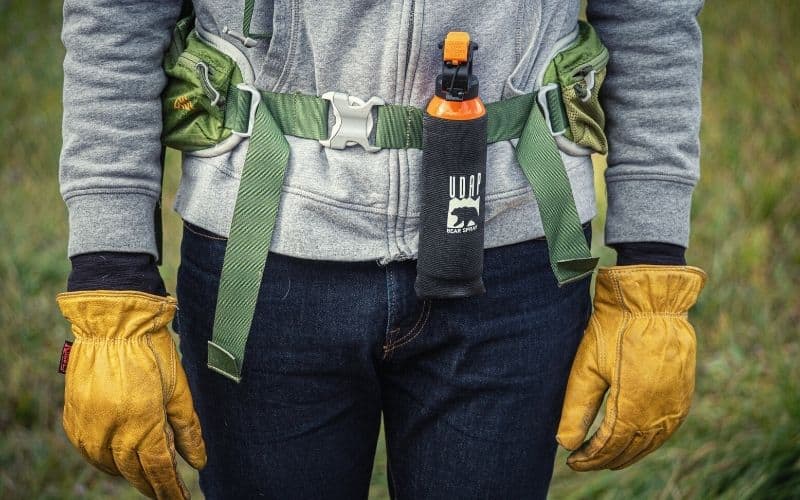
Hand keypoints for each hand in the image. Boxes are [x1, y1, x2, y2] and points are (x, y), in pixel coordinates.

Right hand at [57, 291, 205, 497]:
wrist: (113, 325)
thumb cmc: (152, 353)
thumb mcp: (179, 390)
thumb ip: (188, 429)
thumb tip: (198, 461)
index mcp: (143, 425)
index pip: (159, 471)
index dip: (171, 490)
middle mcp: (112, 433)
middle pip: (134, 473)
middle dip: (153, 485)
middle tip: (167, 491)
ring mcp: (89, 428)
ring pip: (110, 466)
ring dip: (129, 473)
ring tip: (147, 474)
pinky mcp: (73, 420)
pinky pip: (90, 452)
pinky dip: (106, 459)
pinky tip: (119, 458)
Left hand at [557, 265, 706, 470]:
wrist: (651, 300)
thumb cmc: (613, 329)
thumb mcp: (587, 367)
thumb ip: (577, 408)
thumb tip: (566, 444)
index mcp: (634, 406)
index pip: (610, 446)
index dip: (590, 457)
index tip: (572, 460)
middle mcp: (660, 411)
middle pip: (631, 448)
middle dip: (606, 458)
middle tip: (584, 460)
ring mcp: (676, 403)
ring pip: (651, 442)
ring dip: (628, 452)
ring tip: (606, 457)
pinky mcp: (684, 393)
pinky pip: (667, 428)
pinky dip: (648, 439)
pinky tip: (635, 439)